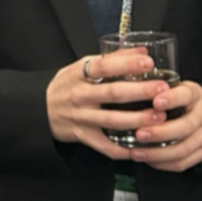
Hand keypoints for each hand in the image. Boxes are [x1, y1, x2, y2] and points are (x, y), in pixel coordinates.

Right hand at [47, 48, 169, 160]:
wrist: (39, 108)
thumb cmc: (67, 85)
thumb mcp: (82, 66)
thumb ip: (112, 59)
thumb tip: (142, 51)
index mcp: (80, 74)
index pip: (104, 66)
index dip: (126, 64)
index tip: (148, 62)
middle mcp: (80, 95)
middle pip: (113, 93)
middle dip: (140, 92)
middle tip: (162, 90)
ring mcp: (81, 117)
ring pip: (112, 120)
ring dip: (137, 119)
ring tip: (159, 117)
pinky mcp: (82, 136)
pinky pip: (104, 146)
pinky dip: (123, 149)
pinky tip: (140, 146)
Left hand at [130, 81, 201, 172]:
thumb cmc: (193, 101)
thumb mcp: (181, 87)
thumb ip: (162, 90)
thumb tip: (135, 90)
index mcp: (196, 95)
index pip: (187, 95)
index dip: (172, 99)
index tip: (156, 102)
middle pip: (185, 127)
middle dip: (160, 133)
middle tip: (140, 134)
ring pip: (184, 148)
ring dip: (159, 153)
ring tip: (138, 152)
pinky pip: (184, 162)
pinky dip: (165, 164)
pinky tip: (150, 160)